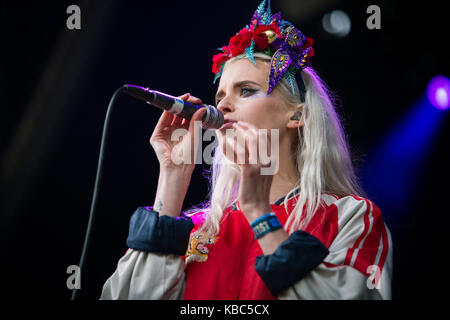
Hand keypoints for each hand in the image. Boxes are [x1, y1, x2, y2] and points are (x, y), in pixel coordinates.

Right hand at [150, 93, 205, 216]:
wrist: (179, 167)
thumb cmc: (189, 156)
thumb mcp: (194, 136)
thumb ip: (196, 121)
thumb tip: (203, 108)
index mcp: (184, 132)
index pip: (187, 116)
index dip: (191, 107)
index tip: (197, 101)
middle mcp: (174, 131)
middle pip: (178, 113)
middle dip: (184, 104)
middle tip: (191, 98)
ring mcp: (165, 132)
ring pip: (170, 115)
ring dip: (176, 105)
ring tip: (184, 98)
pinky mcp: (157, 135)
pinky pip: (162, 120)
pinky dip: (167, 111)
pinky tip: (173, 104)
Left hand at [221, 121, 274, 221]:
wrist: (257, 207)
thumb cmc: (256, 192)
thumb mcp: (262, 174)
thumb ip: (259, 162)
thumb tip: (248, 152)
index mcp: (272, 160)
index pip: (265, 138)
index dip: (254, 129)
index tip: (244, 125)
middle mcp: (268, 160)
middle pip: (259, 135)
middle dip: (247, 126)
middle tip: (236, 123)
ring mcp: (260, 164)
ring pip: (251, 140)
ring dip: (240, 131)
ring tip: (231, 128)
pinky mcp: (250, 170)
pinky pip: (241, 153)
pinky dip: (233, 145)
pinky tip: (226, 141)